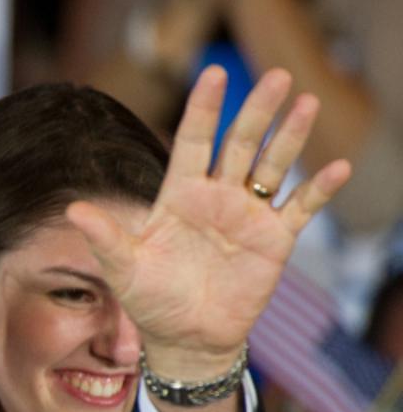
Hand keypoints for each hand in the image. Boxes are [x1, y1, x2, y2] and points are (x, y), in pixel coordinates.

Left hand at [66, 65, 350, 380]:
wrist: (185, 339)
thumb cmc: (150, 299)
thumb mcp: (123, 269)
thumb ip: (104, 238)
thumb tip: (73, 211)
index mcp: (179, 194)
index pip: (193, 141)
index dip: (203, 109)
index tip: (213, 73)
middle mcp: (216, 195)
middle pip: (240, 143)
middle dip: (257, 110)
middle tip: (277, 76)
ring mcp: (248, 214)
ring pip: (273, 166)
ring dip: (291, 137)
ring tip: (307, 103)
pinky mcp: (274, 240)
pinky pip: (300, 208)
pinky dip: (319, 189)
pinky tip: (338, 167)